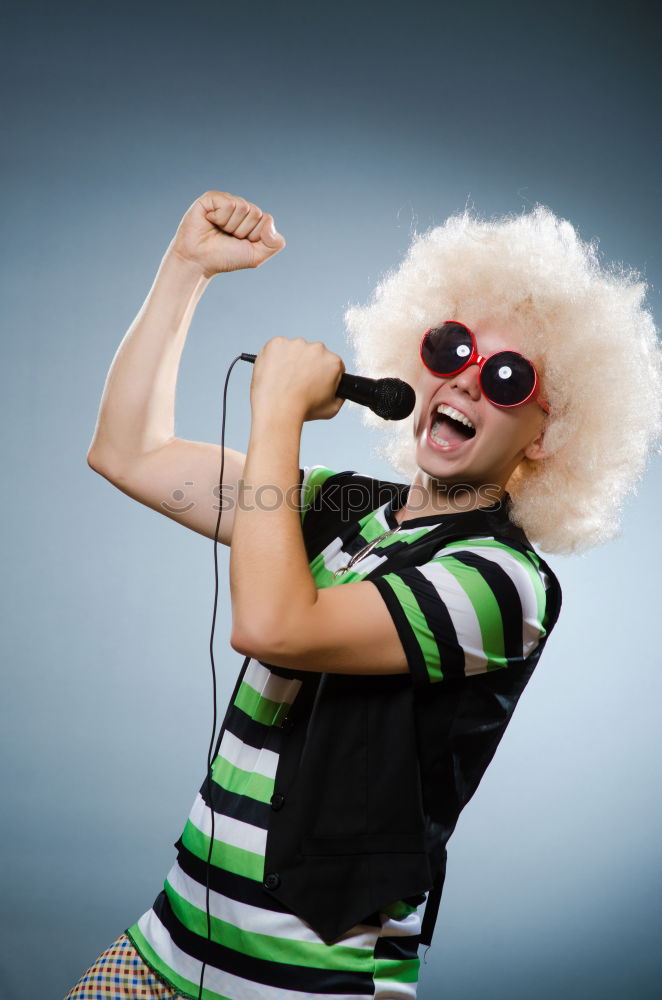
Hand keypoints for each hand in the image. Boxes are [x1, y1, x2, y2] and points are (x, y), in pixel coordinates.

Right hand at [167, 190, 285, 277]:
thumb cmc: (225, 258)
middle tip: (227, 237)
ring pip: (243, 207)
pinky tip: (210, 221)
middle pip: (255, 213)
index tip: (240, 243)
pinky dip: (220, 218)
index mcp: (252, 219)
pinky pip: (228, 203)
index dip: (254, 236)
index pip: (266, 220)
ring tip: (218, 230)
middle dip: (242, 231)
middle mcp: (240, 208)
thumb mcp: (256, 256)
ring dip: (230, 226)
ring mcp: (226, 201)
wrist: (199, 262)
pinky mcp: (211, 198)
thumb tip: (270, 219)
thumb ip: (274, 243)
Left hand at [250, 337, 345, 422]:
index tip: (314, 382)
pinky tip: (274, 372)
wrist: (277, 408)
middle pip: (314, 354)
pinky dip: (275, 357)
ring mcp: (296, 344)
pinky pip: (277, 348)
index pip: (332, 364)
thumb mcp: (331, 409)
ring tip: (284, 379)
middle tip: (298, 382)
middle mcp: (317, 349)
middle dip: (308, 365)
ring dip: (291, 360)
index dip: (323, 374)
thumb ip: (339, 396)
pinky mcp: (277, 343)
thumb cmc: (302, 409)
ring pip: (295, 350)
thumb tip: (338, 391)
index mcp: (333, 362)